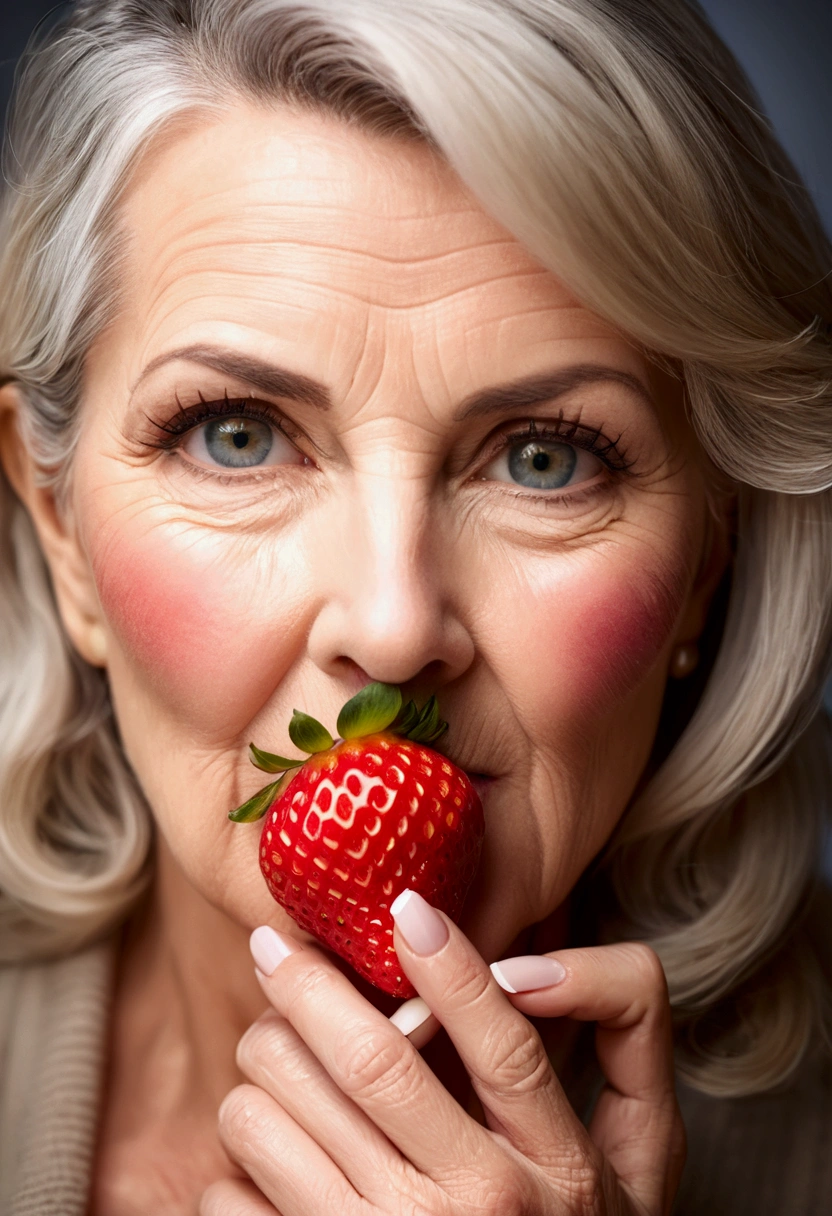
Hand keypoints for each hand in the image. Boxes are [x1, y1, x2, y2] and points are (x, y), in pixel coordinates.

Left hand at [201, 892, 684, 1214]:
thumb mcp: (641, 1150)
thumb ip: (624, 1033)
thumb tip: (525, 963)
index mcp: (558, 1169)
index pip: (504, 1042)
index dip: (451, 962)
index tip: (404, 905)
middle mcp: (478, 1212)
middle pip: (367, 1061)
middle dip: (301, 983)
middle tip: (275, 948)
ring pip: (275, 1115)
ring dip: (260, 1066)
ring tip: (279, 1058)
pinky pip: (232, 1192)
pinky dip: (237, 1158)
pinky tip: (275, 1158)